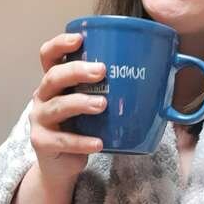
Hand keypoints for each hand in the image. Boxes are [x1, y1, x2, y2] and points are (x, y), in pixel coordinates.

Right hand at [30, 33, 106, 183]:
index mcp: (55, 82)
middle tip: (101, 71)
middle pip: (53, 77)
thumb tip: (163, 70)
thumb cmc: (83, 127)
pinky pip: (62, 141)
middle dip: (77, 71)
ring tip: (102, 104)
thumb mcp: (93, 104)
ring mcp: (40, 120)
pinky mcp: (43, 143)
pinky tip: (99, 143)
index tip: (79, 39)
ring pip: (57, 107)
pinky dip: (82, 142)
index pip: (49, 56)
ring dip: (80, 103)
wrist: (63, 164)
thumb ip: (112, 88)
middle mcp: (43, 97)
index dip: (60, 44)